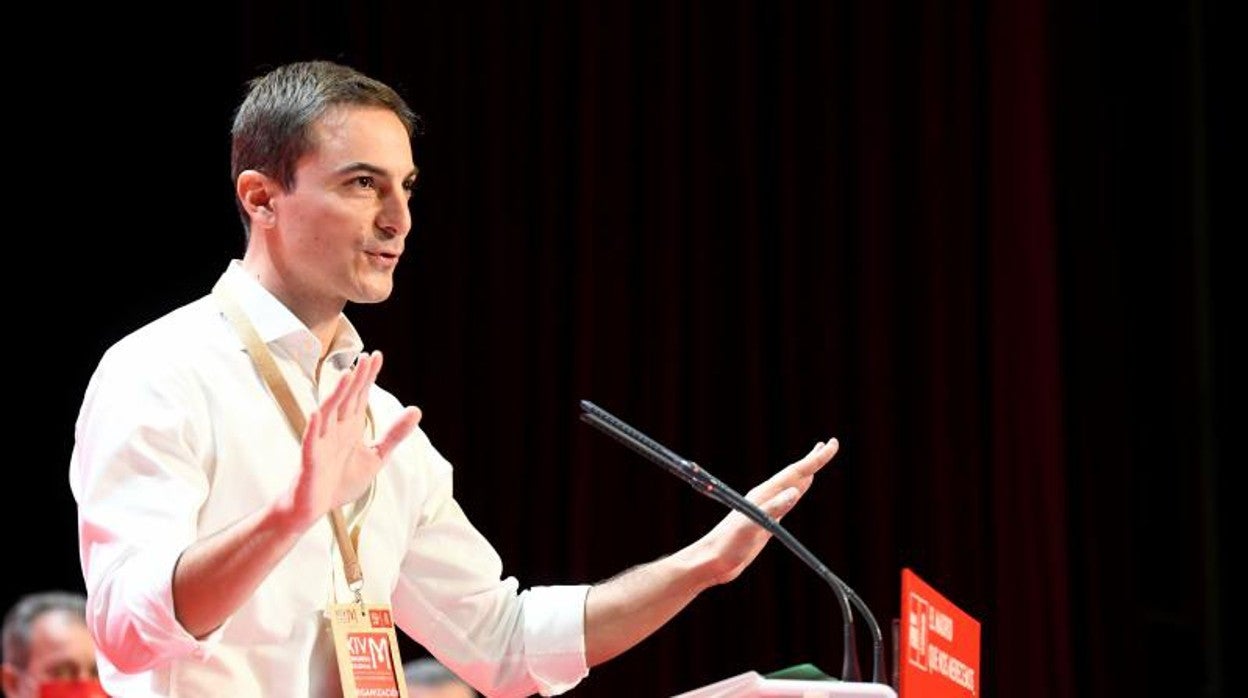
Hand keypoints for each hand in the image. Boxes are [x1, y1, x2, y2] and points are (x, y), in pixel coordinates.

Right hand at [288, 351, 421, 526]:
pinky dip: (313, 427)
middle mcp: (336, 429)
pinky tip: (317, 413)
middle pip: (347, 399)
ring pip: (328, 413)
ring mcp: (321, 442)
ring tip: (345, 375)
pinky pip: (311, 441)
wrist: (314, 508)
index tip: (376, 356)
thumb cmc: (340, 481)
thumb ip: (394, 435)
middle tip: (367, 358)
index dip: (368, 377)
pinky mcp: (310, 459)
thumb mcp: (376, 457)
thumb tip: (416, 410)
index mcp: (351, 427)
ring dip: (336, 394)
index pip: (360, 396)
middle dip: (357, 379)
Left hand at [698, 438, 838, 585]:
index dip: (815, 459)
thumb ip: (772, 509)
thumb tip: (794, 491)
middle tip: (830, 445)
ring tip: (815, 463)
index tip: (832, 444)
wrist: (711, 560)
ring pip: (790, 485)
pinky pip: (786, 501)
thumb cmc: (728, 544)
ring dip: (805, 473)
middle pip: (794, 473)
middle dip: (812, 460)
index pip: (795, 471)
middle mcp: (765, 497)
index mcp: (764, 494)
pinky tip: (797, 492)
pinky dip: (796, 492)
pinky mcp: (764, 521)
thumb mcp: (751, 527)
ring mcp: (765, 508)